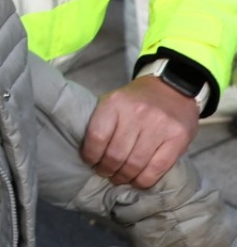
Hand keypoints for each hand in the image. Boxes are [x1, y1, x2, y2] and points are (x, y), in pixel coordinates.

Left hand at [81, 75, 199, 188]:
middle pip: (116, 154)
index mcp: (115, 103)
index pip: (97, 136)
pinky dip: (144, 180)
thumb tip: (89, 153)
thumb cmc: (137, 100)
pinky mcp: (178, 138)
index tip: (90, 162)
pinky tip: (137, 181)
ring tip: (119, 178)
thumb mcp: (114, 101)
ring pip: (135, 164)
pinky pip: (157, 168)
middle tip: (105, 173)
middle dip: (107, 169)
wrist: (173, 87)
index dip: (91, 155)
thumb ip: (103, 122)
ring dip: (124, 177)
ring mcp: (159, 126)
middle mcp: (137, 113)